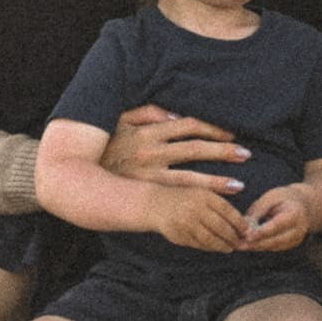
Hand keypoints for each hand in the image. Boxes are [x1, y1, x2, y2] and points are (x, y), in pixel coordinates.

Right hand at [101, 104, 247, 192]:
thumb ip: (147, 113)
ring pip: (189, 177)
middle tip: (245, 154)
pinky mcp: (145, 193)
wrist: (76, 173)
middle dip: (222, 151)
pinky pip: (176, 197)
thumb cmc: (102, 146)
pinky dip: (196, 200)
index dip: (211, 128)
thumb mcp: (121, 121)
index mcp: (148, 131)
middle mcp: (151, 151)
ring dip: (215, 181)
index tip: (231, 134)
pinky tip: (212, 206)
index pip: (187, 126)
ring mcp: (149, 175)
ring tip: (238, 184)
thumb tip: (173, 115)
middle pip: (194, 149)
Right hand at [148, 186, 250, 252]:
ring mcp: (186, 223)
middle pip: (220, 227)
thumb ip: (220, 195)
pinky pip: (198, 244)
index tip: (247, 230)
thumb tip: (242, 205)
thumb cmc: (183, 197)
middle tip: (240, 242)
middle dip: (233, 237)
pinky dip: (209, 248)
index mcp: (203, 195)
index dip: (239, 222)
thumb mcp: (200, 190)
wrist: (155, 204)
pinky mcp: (179, 235)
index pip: (227, 211)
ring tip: (229, 248)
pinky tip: (215, 247)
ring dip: (222, 246)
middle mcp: (195, 209)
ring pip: (210, 239)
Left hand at [241, 186, 309, 251]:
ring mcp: (296, 239)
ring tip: (239, 246)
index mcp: (295, 214)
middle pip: (275, 240)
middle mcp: (299, 230)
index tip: (247, 236)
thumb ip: (258, 210)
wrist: (305, 204)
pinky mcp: (291, 245)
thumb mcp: (271, 197)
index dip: (261, 232)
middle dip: (256, 244)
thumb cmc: (285, 197)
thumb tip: (244, 225)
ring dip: (256, 247)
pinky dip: (260, 246)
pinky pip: (274, 247)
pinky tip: (247, 245)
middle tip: (238, 245)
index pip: (277, 225)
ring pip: (273, 247)